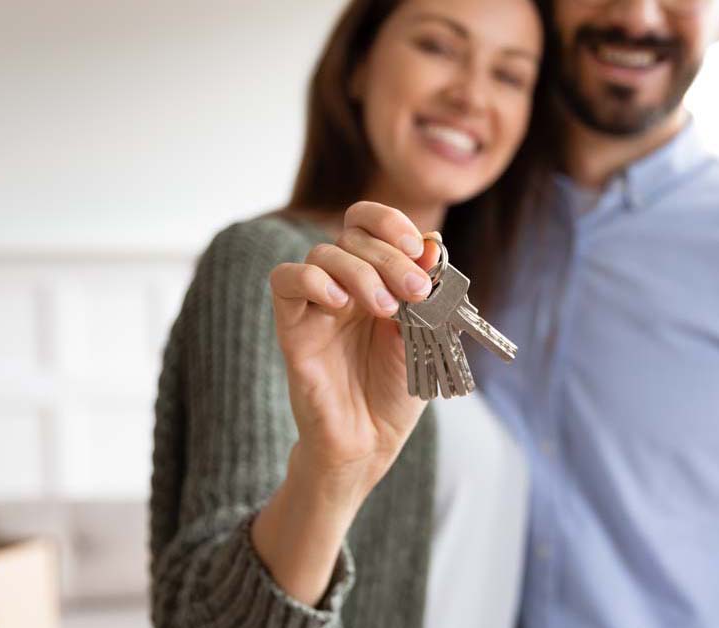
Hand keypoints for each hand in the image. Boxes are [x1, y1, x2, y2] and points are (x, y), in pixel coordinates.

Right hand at [269, 201, 439, 505]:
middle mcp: (344, 284)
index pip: (369, 223)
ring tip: (386, 308)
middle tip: (415, 291)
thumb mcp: (425, 335)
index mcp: (375, 278)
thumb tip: (433, 244)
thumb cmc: (396, 392)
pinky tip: (341, 304)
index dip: (390, 223)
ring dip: (360, 271)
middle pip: (352, 236)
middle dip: (390, 257)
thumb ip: (427, 291)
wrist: (370, 441)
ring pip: (323, 253)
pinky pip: (285, 280)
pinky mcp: (292, 327)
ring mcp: (317, 304)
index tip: (420, 249)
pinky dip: (312, 280)